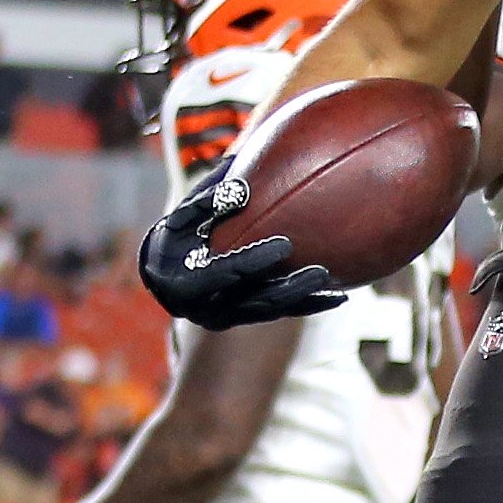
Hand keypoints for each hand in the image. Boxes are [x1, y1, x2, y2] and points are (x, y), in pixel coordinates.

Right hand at [135, 174, 342, 329]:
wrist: (164, 274)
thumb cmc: (175, 236)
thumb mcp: (182, 217)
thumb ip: (208, 202)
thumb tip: (242, 185)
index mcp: (188, 282)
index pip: (227, 272)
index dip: (255, 260)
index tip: (285, 245)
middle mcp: (209, 308)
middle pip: (257, 300)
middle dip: (291, 288)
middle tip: (322, 272)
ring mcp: (229, 317)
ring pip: (272, 312)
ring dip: (306, 301)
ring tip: (338, 291)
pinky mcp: (245, 318)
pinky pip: (279, 314)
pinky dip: (307, 306)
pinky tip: (338, 296)